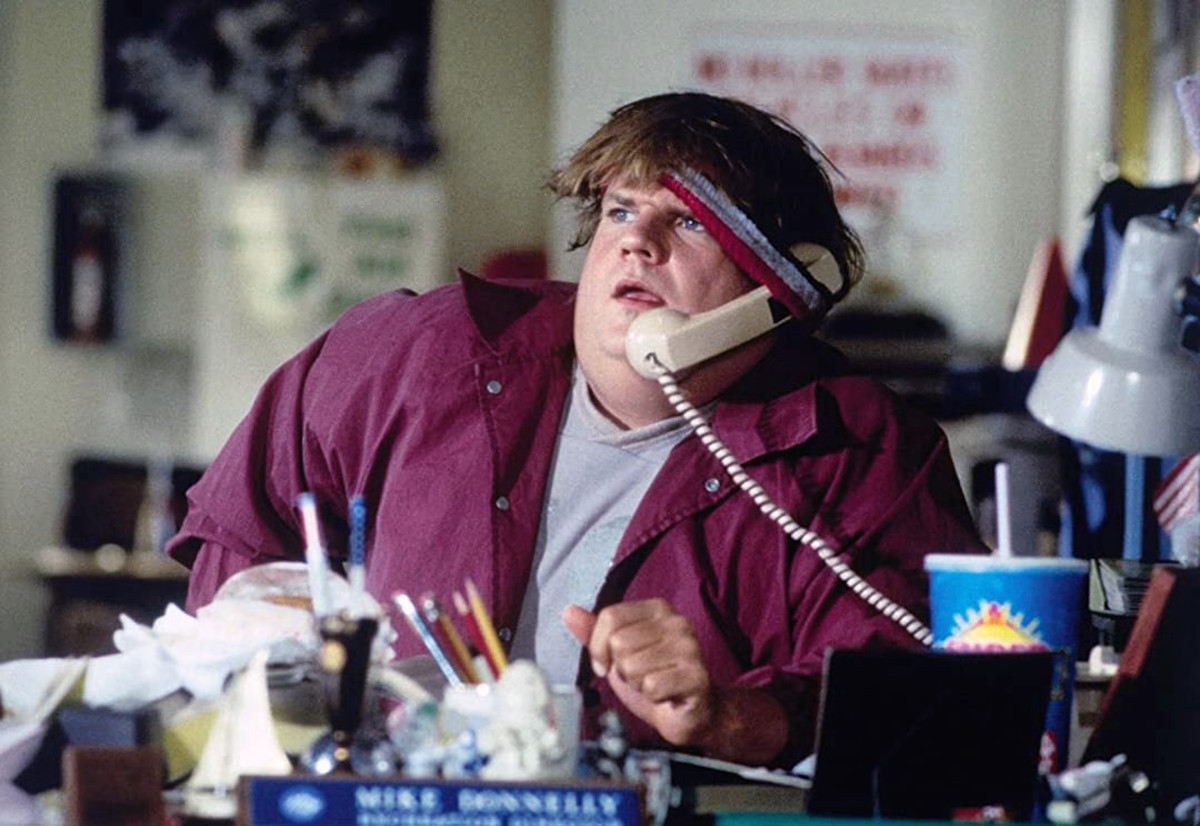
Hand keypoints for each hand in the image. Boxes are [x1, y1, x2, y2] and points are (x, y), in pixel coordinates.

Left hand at [562, 599, 717, 747]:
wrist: (691, 713)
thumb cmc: (655, 679)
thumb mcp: (619, 654)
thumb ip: (595, 633)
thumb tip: (569, 612)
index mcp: (658, 609)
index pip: (610, 616)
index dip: (599, 647)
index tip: (608, 663)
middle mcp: (677, 622)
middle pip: (619, 642)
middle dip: (622, 668)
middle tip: (641, 676)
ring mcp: (690, 648)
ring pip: (632, 666)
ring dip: (637, 684)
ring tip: (655, 685)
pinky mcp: (697, 675)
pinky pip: (651, 686)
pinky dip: (652, 697)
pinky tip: (666, 695)